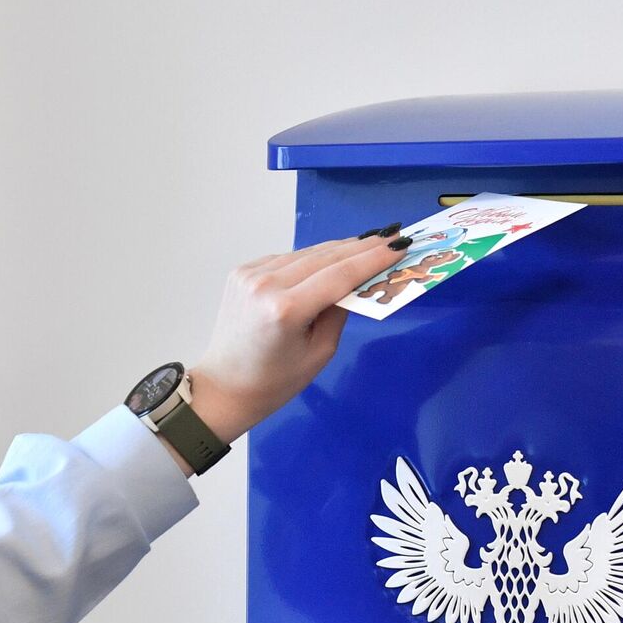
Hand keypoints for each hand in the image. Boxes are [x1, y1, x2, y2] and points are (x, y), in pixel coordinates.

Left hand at [188, 226, 409, 444]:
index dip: (372, 259)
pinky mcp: (242, 271)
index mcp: (286, 309)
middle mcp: (266, 284)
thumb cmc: (276, 381)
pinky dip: (309, 259)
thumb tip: (356, 282)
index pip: (339, 275)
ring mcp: (250, 274)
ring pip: (305, 253)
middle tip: (390, 236)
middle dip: (360, 247)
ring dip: (336, 249)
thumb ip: (339, 313)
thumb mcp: (320, 353)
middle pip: (324, 257)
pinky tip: (328, 260)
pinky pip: (286, 259)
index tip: (398, 245)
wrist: (224, 386)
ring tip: (365, 244)